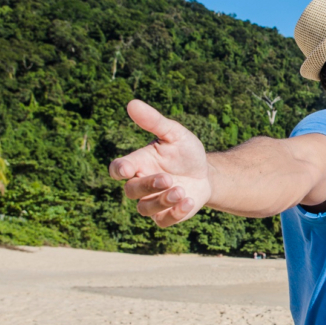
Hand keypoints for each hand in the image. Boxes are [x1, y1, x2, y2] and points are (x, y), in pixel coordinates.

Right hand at [108, 100, 210, 226]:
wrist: (206, 173)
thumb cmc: (185, 152)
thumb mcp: (174, 134)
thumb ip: (154, 121)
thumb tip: (132, 103)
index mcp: (138, 163)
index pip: (118, 169)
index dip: (120, 170)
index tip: (128, 169)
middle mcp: (141, 184)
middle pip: (131, 191)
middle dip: (149, 185)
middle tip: (168, 178)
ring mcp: (152, 202)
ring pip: (145, 208)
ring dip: (162, 201)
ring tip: (181, 190)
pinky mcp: (166, 215)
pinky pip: (162, 221)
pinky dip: (174, 214)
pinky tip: (189, 202)